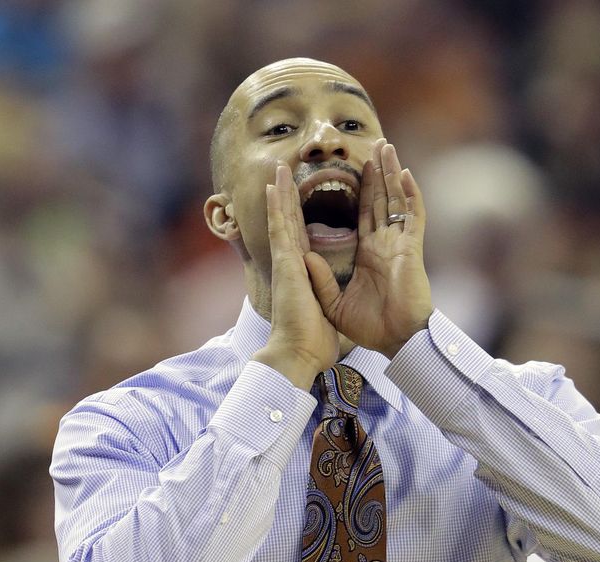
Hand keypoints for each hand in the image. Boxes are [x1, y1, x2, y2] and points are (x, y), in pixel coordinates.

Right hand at [252, 163, 338, 389]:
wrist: (298, 354)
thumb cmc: (311, 340)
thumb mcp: (324, 311)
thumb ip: (322, 295)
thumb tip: (323, 292)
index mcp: (302, 274)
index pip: (301, 238)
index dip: (298, 217)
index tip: (297, 199)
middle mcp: (291, 264)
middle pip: (289, 223)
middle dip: (287, 197)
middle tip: (282, 173)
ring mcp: (286, 262)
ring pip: (283, 219)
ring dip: (280, 193)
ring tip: (278, 169)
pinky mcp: (286, 264)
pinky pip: (281, 228)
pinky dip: (278, 206)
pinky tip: (275, 186)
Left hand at [306, 140, 432, 358]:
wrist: (395, 341)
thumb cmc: (369, 327)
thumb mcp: (334, 302)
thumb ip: (320, 278)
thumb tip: (304, 253)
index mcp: (368, 253)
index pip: (361, 213)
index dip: (357, 191)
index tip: (350, 169)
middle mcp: (384, 243)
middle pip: (380, 199)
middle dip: (376, 172)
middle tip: (373, 145)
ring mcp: (399, 244)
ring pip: (396, 200)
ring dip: (391, 173)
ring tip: (385, 147)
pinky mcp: (411, 249)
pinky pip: (413, 216)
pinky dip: (411, 195)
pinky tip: (405, 173)